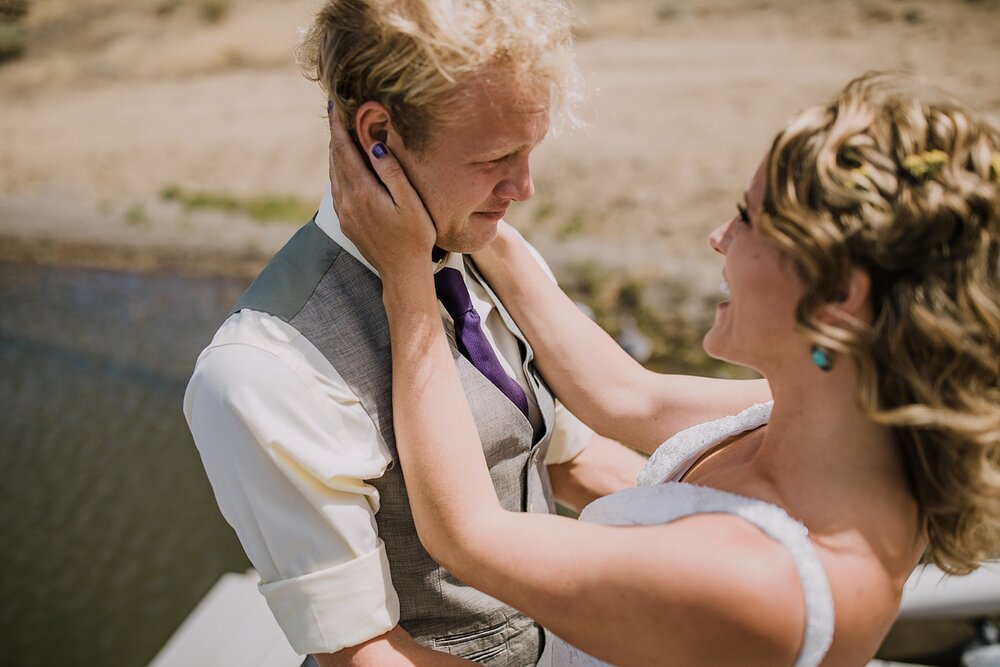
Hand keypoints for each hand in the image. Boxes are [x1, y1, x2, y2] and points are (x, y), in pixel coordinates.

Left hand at [328, 112, 436, 280]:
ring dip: (335, 151)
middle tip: (335, 111)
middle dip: (335, 133)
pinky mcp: (346, 221)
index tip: (333, 104)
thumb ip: (392, 173)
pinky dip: (337, 169)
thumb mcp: (410, 203)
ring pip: (333, 173)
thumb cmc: (415, 237)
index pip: (344, 149)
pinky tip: (343, 164)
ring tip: (339, 132)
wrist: (402, 272)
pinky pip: (336, 188)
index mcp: (362, 191)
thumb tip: (374, 146)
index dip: (338, 126)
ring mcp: (344, 212)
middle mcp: (347, 200)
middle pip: (335, 158)